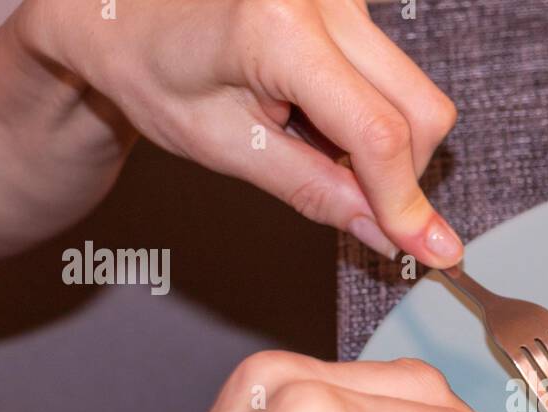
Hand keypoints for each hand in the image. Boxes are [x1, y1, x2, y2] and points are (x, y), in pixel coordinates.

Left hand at [14, 0, 462, 264]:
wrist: (119, 9)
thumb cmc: (149, 70)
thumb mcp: (224, 147)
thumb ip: (315, 192)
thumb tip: (389, 235)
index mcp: (278, 27)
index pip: (377, 132)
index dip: (405, 201)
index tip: (429, 250)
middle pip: (420, 108)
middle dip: (401, 172)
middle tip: (350, 200)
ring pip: (414, 91)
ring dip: (381, 141)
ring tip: (306, 139)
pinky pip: (392, 73)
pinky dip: (368, 112)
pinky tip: (312, 112)